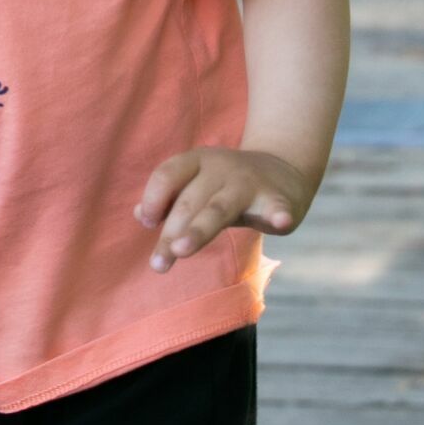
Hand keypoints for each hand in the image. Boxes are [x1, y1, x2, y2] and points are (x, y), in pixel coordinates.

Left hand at [134, 148, 311, 272]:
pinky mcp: (277, 199)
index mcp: (196, 161)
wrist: (283, 169)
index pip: (166, 175)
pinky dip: (278, 214)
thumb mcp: (197, 186)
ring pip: (219, 208)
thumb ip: (170, 201)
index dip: (153, 199)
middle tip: (159, 263)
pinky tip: (280, 222)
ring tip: (181, 250)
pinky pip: (276, 207)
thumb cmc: (228, 185)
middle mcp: (220, 168)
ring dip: (198, 229)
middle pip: (189, 201)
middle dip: (171, 232)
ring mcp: (248, 183)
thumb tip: (141, 215)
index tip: (149, 224)